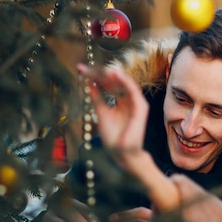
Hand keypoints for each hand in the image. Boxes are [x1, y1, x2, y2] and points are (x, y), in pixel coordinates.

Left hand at [77, 63, 180, 211]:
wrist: (121, 154)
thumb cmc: (113, 137)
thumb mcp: (101, 113)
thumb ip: (96, 98)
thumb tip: (88, 83)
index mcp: (120, 101)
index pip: (107, 84)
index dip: (95, 76)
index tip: (80, 69)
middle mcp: (128, 99)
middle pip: (114, 81)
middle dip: (100, 73)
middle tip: (86, 68)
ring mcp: (135, 103)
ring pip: (124, 83)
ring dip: (113, 75)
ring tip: (100, 68)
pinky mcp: (141, 108)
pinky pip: (133, 91)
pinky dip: (125, 82)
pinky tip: (115, 74)